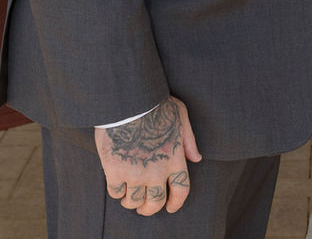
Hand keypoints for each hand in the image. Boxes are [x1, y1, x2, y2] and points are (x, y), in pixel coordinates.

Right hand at [95, 96, 201, 215]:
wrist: (128, 101)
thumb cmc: (155, 104)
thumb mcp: (181, 116)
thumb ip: (188, 140)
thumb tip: (196, 158)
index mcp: (175, 160)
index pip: (181, 191)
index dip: (176, 203)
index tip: (170, 207)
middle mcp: (157, 171)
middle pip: (155, 203)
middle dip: (149, 209)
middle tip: (144, 208)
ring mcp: (135, 173)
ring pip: (134, 201)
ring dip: (131, 202)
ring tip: (129, 197)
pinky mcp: (115, 171)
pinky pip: (116, 192)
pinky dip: (117, 192)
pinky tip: (117, 185)